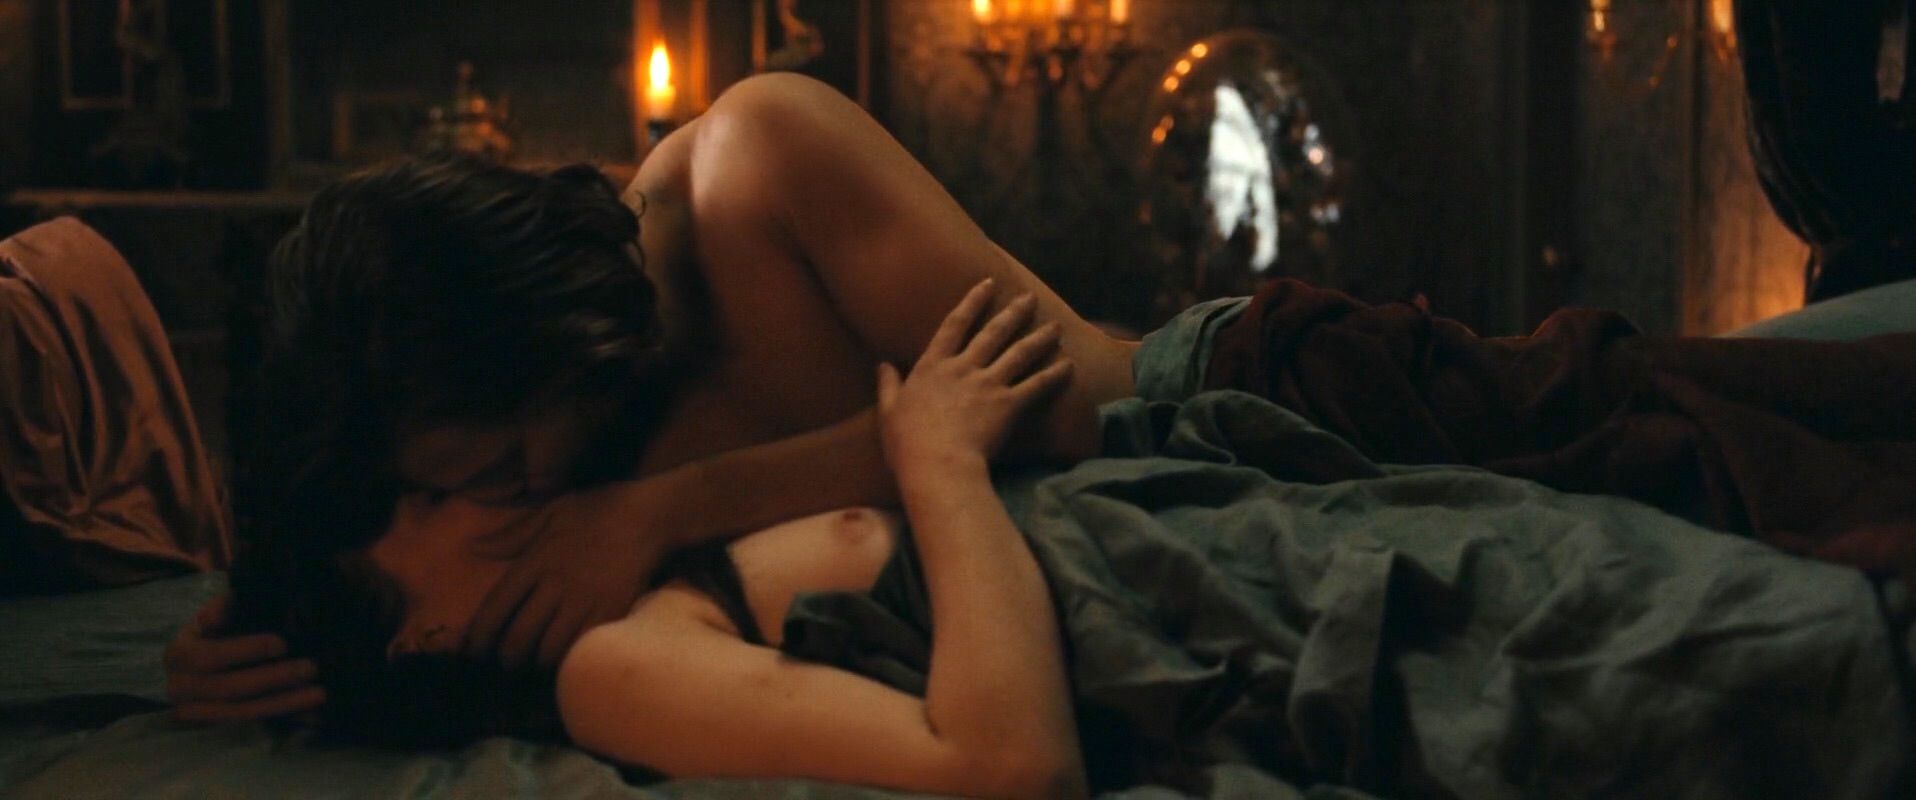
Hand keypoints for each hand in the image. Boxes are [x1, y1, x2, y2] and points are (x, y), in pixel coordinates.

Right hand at [163, 594, 325, 722]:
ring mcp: (197, 712)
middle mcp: (181, 688)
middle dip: (272, 679)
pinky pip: (254, 724)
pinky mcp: (219, 727)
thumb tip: (219, 611)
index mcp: (178, 655)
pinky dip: (284, 717)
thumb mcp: (219, 612)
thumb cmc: (219, 630)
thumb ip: (224, 608)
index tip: (282, 644)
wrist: (206, 659)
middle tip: (311, 668)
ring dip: (283, 703)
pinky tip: (312, 712)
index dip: (245, 650)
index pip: (209, 656)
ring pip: (242, 712)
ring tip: (318, 693)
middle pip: (228, 689)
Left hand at [462, 481, 670, 668]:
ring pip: (550, 648)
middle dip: (509, 658)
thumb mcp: (553, 511)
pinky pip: (583, 646)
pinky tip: (568, 659)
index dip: (480, 634)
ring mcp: (585, 600)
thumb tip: (475, 548)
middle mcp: (556, 584)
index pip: (497, 605)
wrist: (652, 516)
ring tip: (537, 666)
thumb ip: (514, 533)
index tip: (475, 650)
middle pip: (520, 635)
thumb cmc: (600, 509)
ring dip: (539, 663)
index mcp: (537, 559)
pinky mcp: (612, 611)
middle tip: (508, 665)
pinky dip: (571, 659)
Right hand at [875, 278, 1073, 472]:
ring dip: (1039, 338)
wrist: (937, 463)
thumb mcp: (888, 411)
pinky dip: (1053, 375)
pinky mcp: (1008, 405)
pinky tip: (1068, 365)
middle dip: (1013, 313)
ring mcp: (988, 384)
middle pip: (993, 333)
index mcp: (933, 366)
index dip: (972, 302)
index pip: (954, 325)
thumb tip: (882, 365)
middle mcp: (963, 367)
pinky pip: (1036, 385)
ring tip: (1056, 327)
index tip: (987, 284)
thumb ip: (888, 385)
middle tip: (1030, 298)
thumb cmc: (907, 442)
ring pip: (1019, 354)